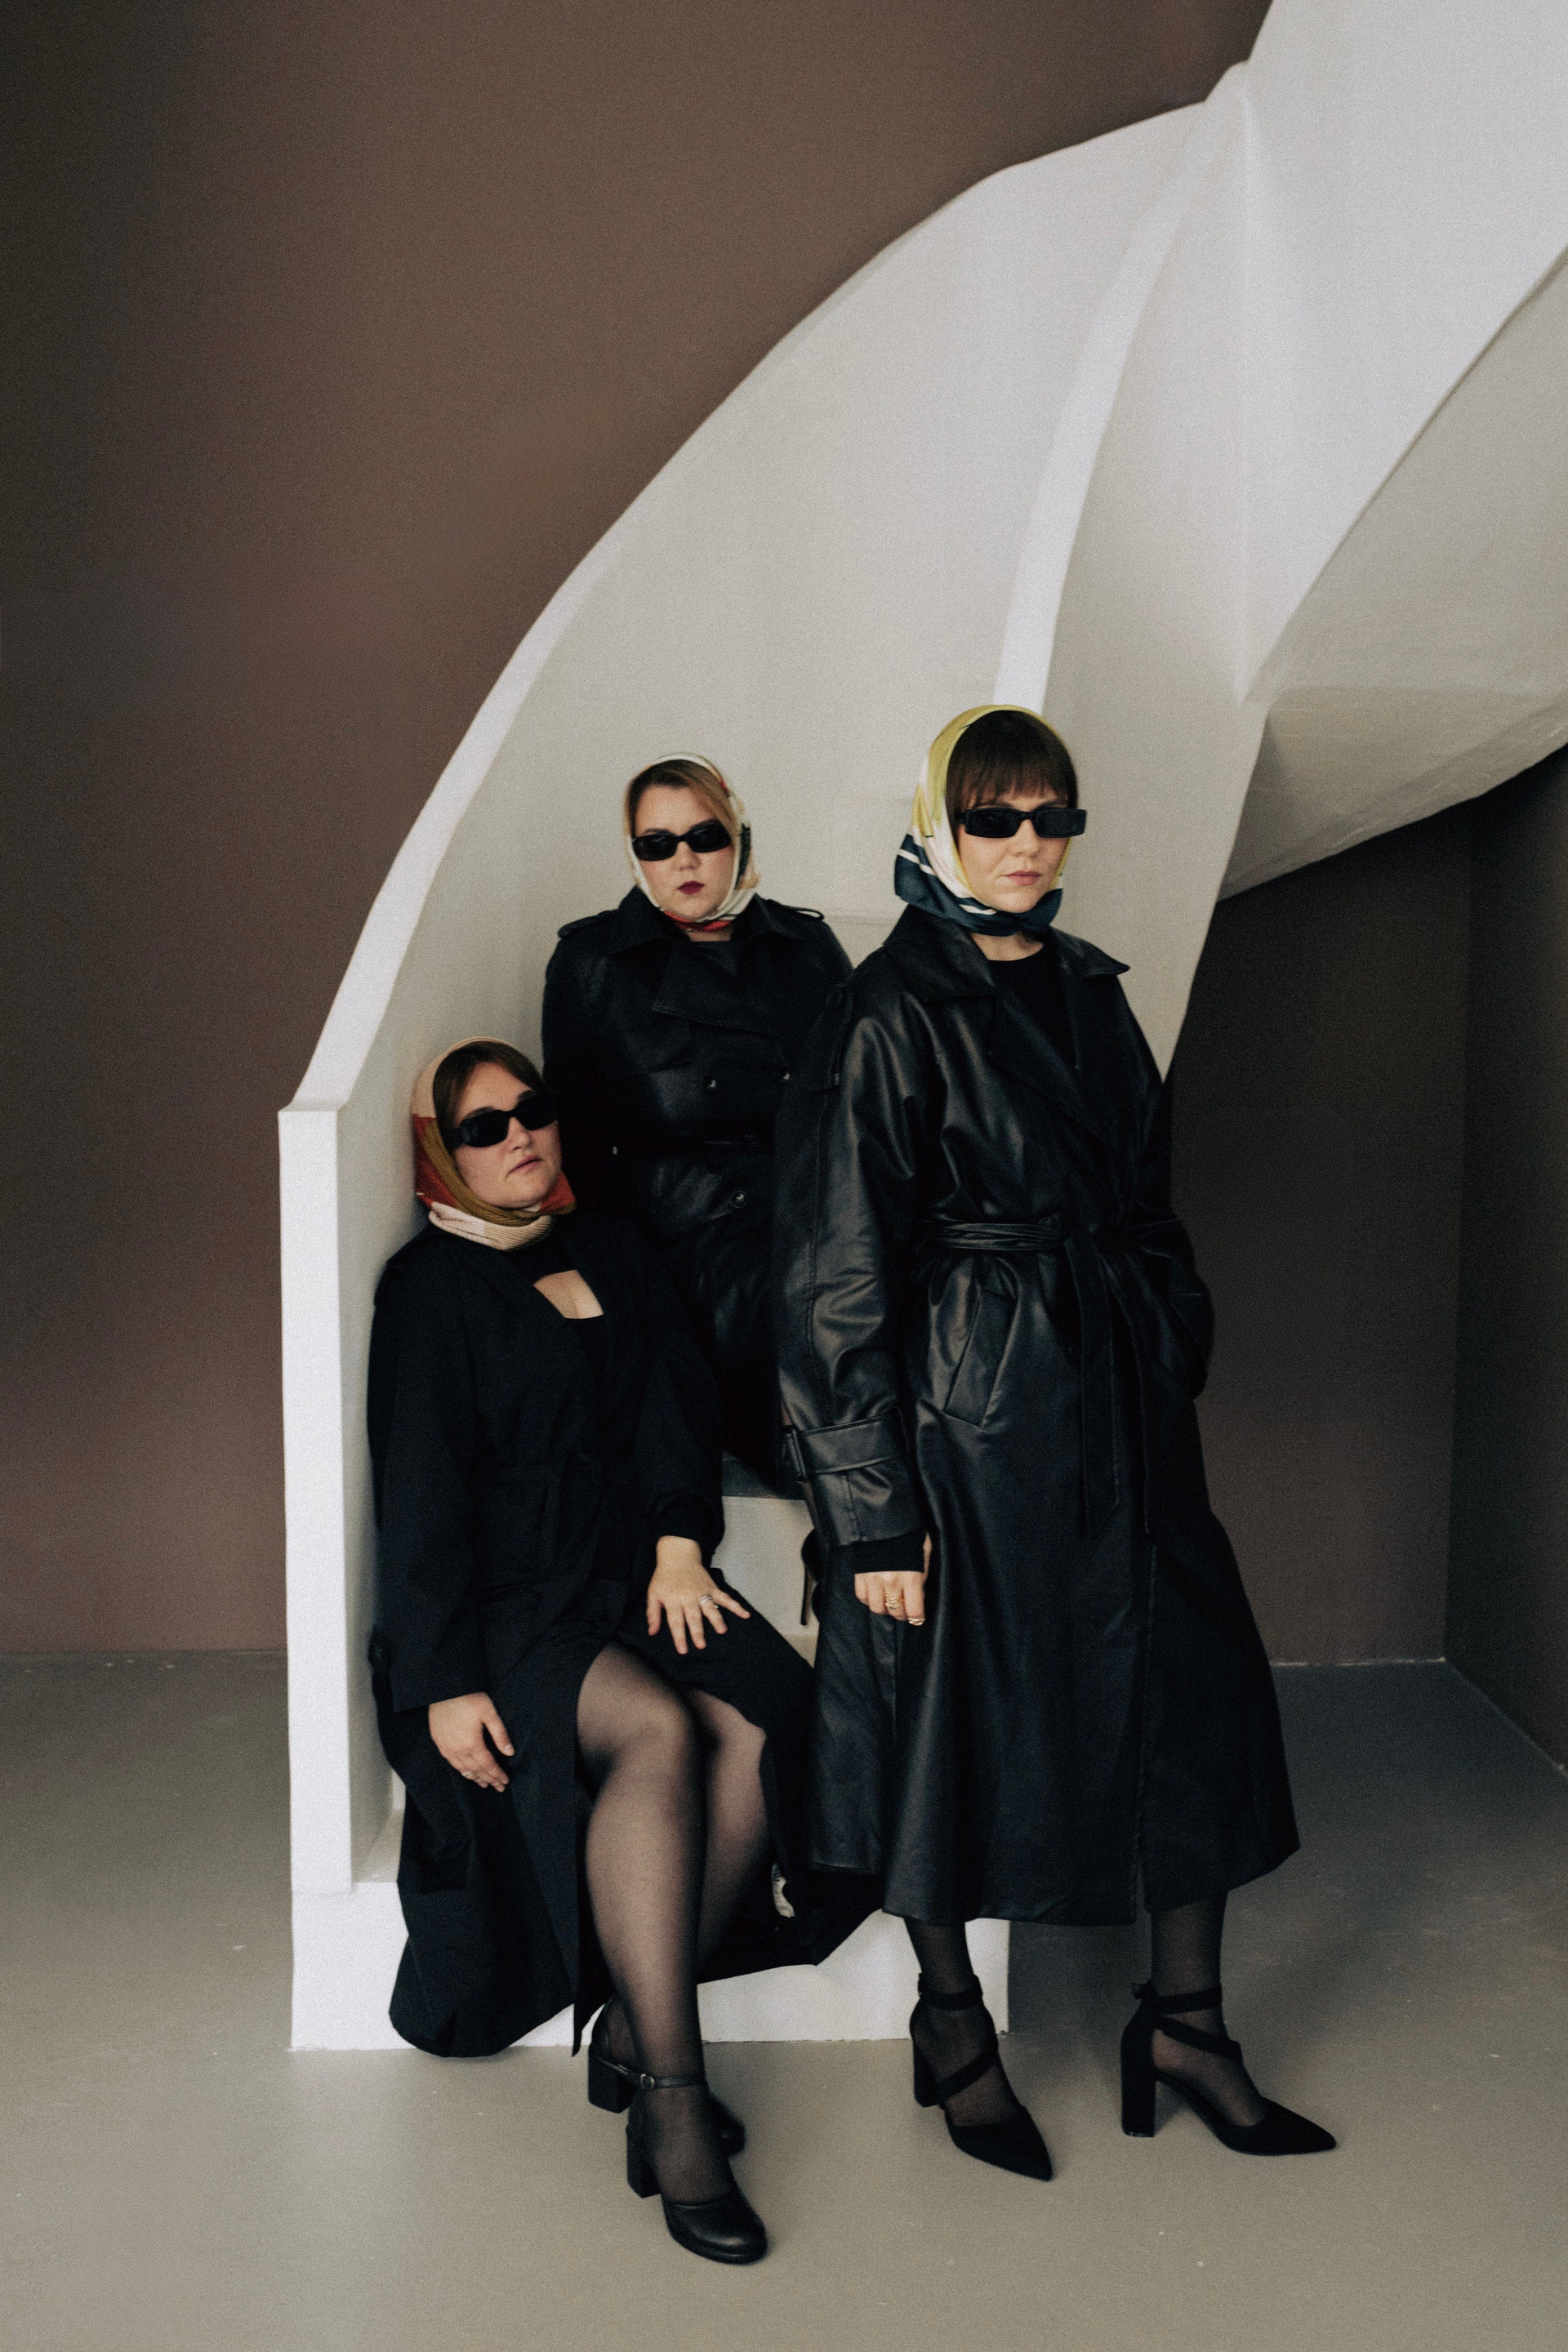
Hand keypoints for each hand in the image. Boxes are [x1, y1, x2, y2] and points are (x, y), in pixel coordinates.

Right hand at [428, 1692, 514, 1790]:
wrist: (443, 1688)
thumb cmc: (468, 1698)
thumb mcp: (489, 1713)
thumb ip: (500, 1734)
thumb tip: (510, 1752)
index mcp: (472, 1744)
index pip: (488, 1765)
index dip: (497, 1775)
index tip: (505, 1782)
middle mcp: (458, 1750)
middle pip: (476, 1770)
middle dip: (488, 1779)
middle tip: (498, 1787)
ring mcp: (446, 1747)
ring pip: (462, 1769)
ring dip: (474, 1777)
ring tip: (483, 1783)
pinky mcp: (439, 1742)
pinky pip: (451, 1762)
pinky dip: (461, 1769)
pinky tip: (465, 1771)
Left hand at [646, 1535, 750, 1653]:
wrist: (677, 1556)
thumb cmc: (664, 1577)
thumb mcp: (653, 1594)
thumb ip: (652, 1614)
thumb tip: (651, 1632)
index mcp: (673, 1600)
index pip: (676, 1622)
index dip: (679, 1637)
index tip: (683, 1650)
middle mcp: (688, 1597)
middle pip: (693, 1617)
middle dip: (697, 1631)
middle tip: (701, 1645)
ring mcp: (702, 1592)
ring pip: (710, 1608)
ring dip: (716, 1619)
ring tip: (722, 1630)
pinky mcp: (712, 1588)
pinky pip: (725, 1598)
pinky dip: (736, 1606)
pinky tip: (745, 1614)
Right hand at [854, 1533, 931, 1626]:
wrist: (882, 1516)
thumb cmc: (908, 1532)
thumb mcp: (924, 1550)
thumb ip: (923, 1573)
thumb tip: (920, 1591)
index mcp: (910, 1577)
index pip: (914, 1610)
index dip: (918, 1618)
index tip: (918, 1617)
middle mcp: (891, 1582)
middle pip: (896, 1611)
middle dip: (902, 1614)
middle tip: (905, 1610)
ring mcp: (873, 1580)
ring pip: (877, 1608)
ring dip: (885, 1608)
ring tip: (890, 1602)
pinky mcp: (859, 1574)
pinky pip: (862, 1597)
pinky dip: (869, 1599)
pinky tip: (876, 1593)